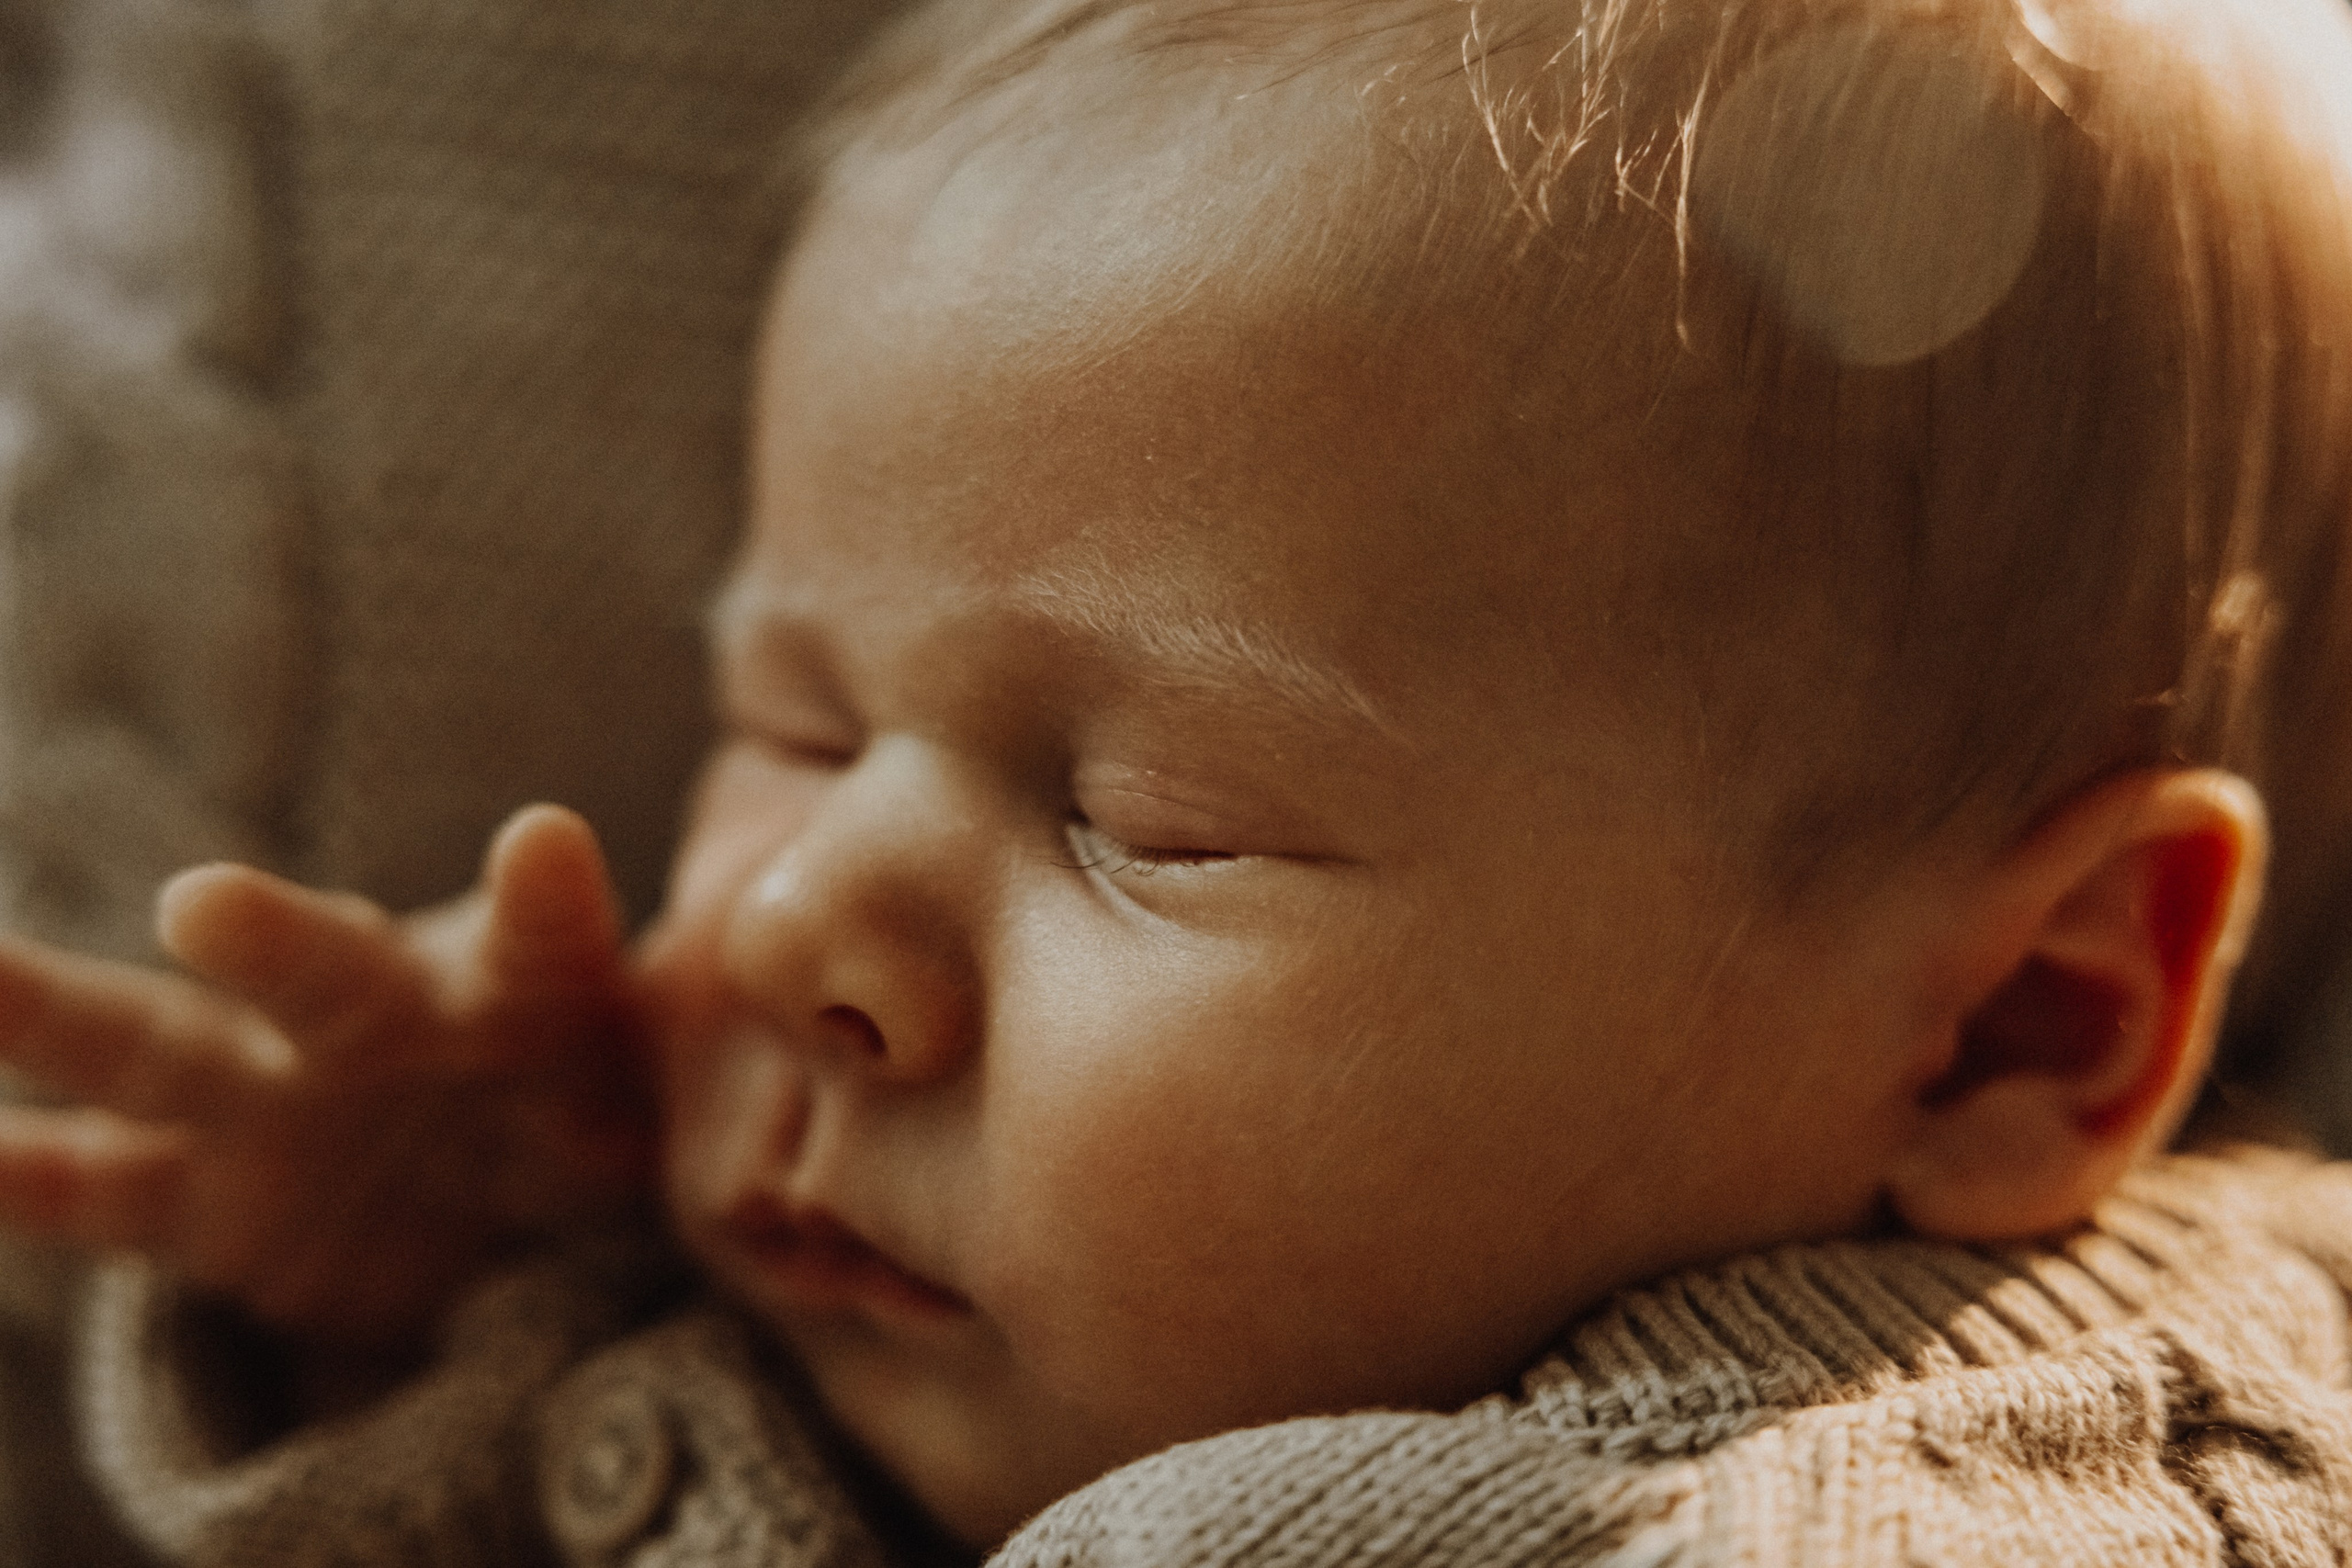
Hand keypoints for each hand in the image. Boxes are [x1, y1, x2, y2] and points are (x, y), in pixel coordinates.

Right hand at [0, 805, 652, 1345]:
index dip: (547, 899)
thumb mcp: (645, 1099)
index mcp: (515, 987)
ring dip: (55, 1016)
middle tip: (204, 903)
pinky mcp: (199, 1196)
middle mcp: (377, 1018)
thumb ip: (663, 1073)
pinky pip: (104, 1191)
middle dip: (273, 937)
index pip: (543, 939)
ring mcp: (268, 1098)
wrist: (492, 1199)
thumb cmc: (584, 1113)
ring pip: (156, 1051)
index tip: (545, 844)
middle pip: (322, 971)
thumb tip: (776, 1024)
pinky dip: (29, 1179)